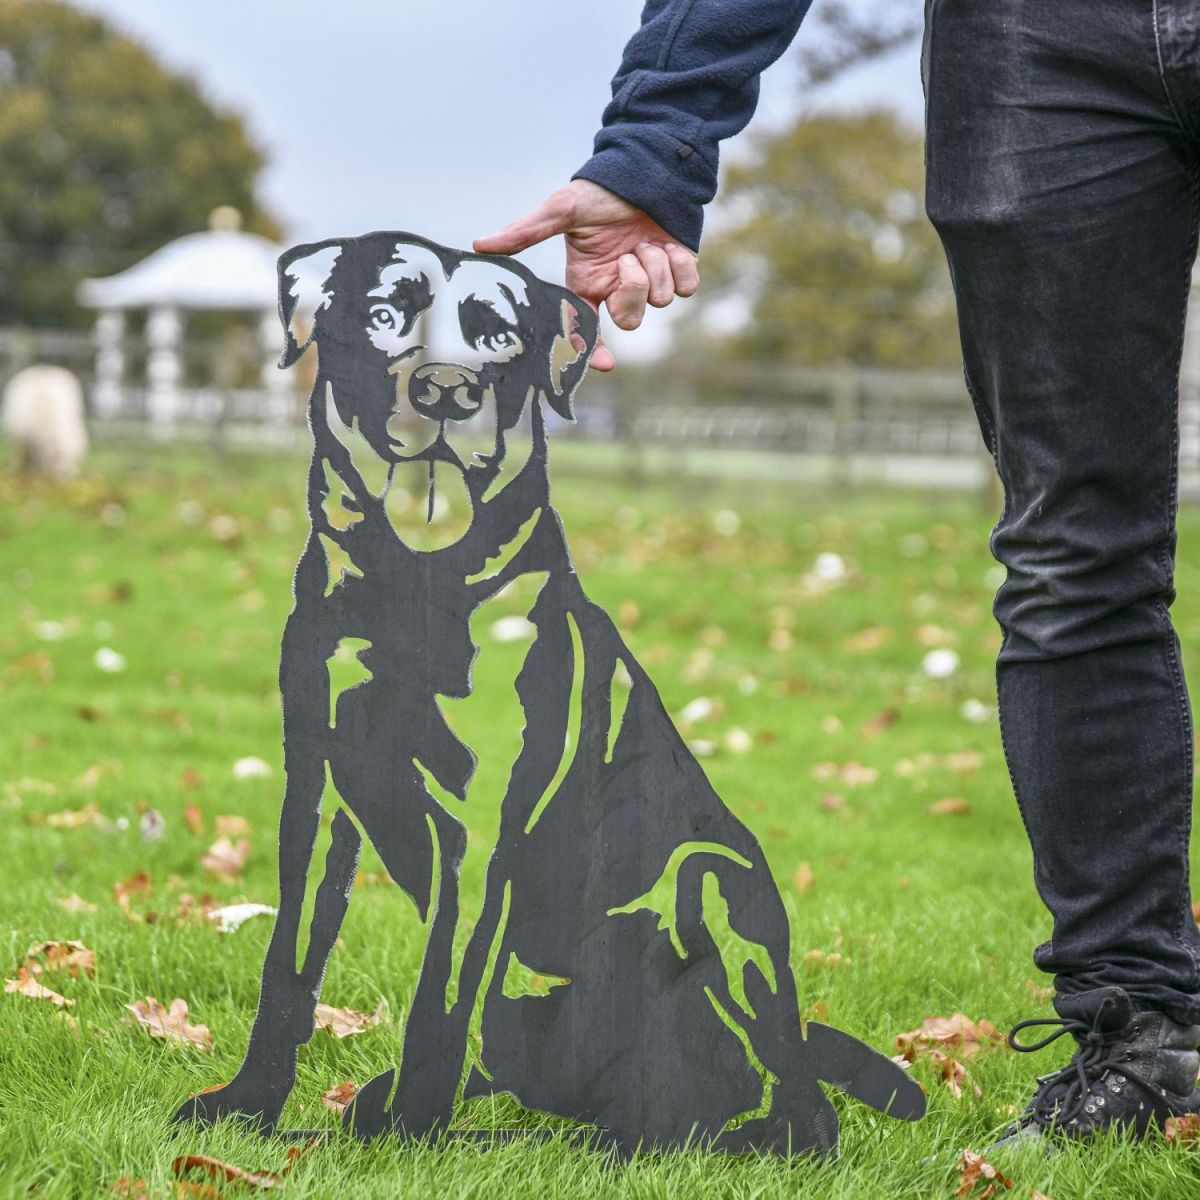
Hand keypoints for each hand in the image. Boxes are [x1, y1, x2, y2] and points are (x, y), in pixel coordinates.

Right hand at [474, 179, 698, 370]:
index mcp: (588, 282)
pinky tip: (669, 245)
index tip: (605, 364)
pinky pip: (685, 287)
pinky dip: (680, 266)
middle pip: (630, 319)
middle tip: (629, 259)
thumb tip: (480, 245)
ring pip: (660, 300)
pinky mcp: (679, 270)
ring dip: (655, 266)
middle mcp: (618, 287)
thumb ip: (525, 232)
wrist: (646, 167)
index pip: (586, 327)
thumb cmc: (600, 190)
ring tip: (647, 241)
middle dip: (632, 290)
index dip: (593, 351)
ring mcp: (650, 281)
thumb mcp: (562, 209)